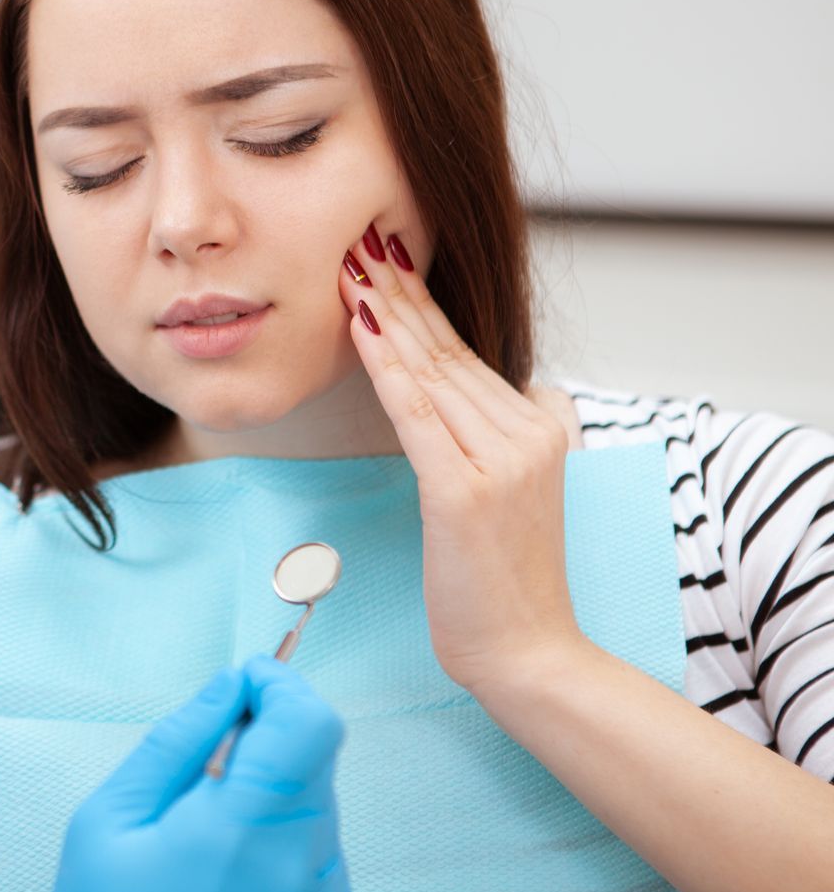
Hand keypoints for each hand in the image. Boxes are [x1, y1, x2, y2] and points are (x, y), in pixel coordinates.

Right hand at [45, 657, 352, 891]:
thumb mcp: (107, 825)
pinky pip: (317, 854)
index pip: (308, 720)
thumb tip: (225, 689)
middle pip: (317, 756)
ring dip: (273, 793)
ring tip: (201, 839)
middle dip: (267, 738)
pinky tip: (223, 879)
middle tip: (202, 767)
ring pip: (318, 804)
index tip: (243, 683)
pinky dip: (280, 842)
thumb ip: (175, 744)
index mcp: (245, 829)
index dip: (278, 684)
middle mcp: (303, 865)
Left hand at [338, 223, 583, 689]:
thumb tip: (463, 391)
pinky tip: (363, 328)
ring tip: (349, 266)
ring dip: (385, 314)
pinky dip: (387, 368)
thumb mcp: (509, 493)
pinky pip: (417, 416)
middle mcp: (529, 432)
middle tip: (358, 238)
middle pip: (447, 349)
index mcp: (542, 425)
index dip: (420, 303)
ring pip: (430, 372)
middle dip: (398, 290)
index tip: (382, 257)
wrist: (530, 653)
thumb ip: (491, 437)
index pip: (466, 352)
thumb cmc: (504, 581)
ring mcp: (503, 460)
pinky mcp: (466, 492)